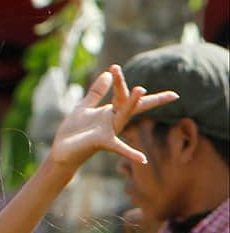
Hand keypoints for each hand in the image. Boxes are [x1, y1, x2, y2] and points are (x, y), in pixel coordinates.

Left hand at [47, 64, 178, 169]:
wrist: (63, 150)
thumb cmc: (75, 131)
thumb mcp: (84, 106)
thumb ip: (96, 92)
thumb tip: (107, 73)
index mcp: (109, 111)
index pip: (126, 97)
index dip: (138, 89)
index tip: (170, 92)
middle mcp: (112, 121)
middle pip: (128, 103)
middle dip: (137, 94)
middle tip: (144, 84)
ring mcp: (109, 131)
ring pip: (123, 115)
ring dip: (131, 102)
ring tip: (140, 90)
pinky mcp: (102, 142)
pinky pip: (118, 147)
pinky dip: (130, 153)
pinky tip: (143, 158)